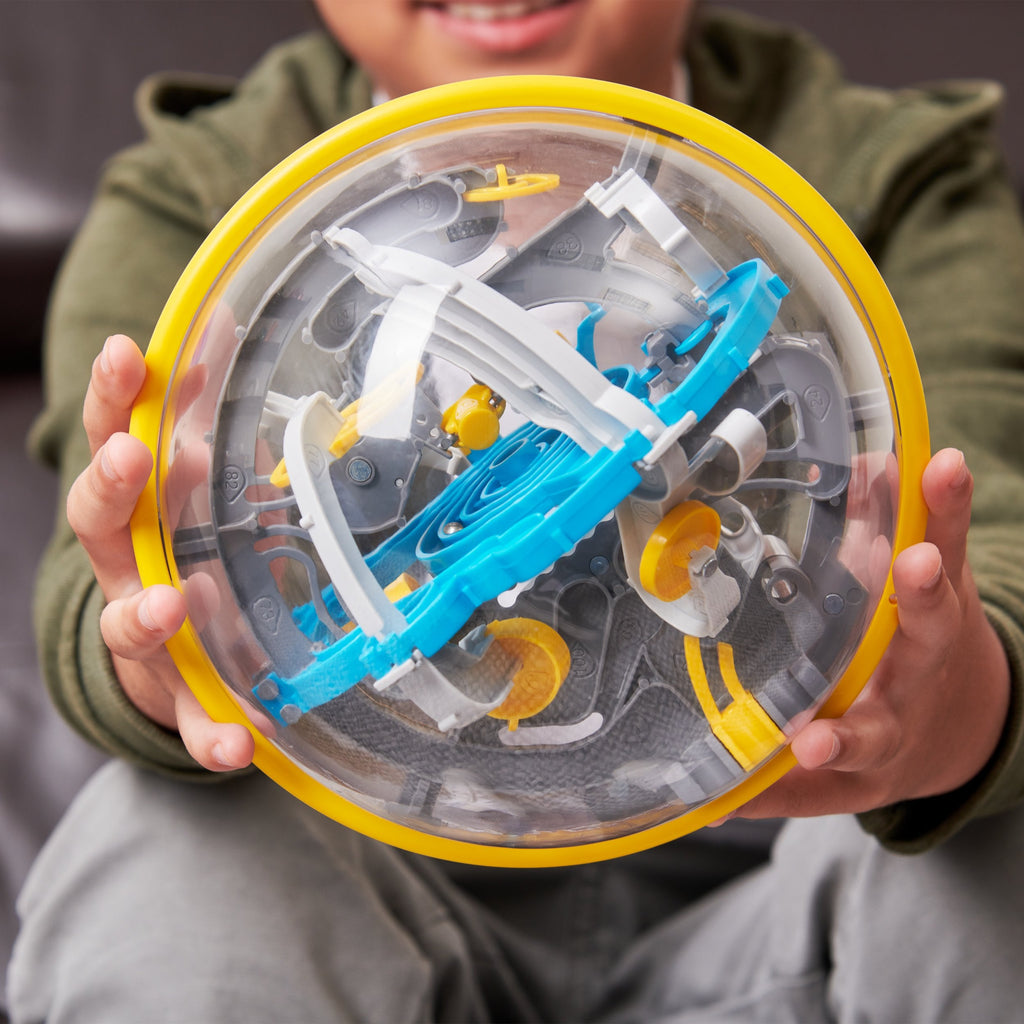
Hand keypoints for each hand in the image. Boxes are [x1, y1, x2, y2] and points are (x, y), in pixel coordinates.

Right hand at [66, 334, 254, 770]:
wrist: (170, 641)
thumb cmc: (186, 543)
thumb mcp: (202, 481)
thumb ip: (215, 420)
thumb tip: (233, 325)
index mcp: (138, 505)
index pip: (112, 439)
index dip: (113, 396)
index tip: (127, 352)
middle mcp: (128, 566)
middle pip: (100, 523)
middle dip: (111, 487)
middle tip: (128, 455)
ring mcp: (146, 633)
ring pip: (128, 625)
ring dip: (146, 614)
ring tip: (170, 606)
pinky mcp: (178, 692)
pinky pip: (191, 717)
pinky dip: (212, 732)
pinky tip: (243, 743)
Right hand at [732, 447, 1010, 818]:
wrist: (954, 725)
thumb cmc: (880, 746)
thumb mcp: (837, 784)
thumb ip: (779, 792)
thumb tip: (707, 808)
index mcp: (883, 732)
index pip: (857, 739)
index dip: (833, 742)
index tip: (807, 742)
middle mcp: (918, 676)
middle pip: (926, 639)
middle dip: (920, 604)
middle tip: (916, 568)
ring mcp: (935, 626)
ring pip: (944, 573)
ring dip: (939, 522)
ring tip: (939, 471)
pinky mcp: (944, 587)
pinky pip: (942, 533)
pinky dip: (931, 494)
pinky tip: (922, 450)